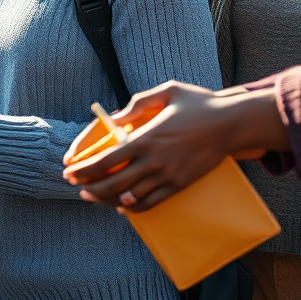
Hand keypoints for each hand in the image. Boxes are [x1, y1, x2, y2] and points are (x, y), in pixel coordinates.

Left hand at [61, 81, 286, 211]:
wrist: (230, 124)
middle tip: (77, 186)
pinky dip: (133, 208)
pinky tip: (123, 206)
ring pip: (129, 198)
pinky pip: (151, 204)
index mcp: (147, 137)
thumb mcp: (167, 91)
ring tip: (94, 196)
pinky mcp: (179, 185)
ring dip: (107, 200)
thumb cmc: (199, 103)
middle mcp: (154, 161)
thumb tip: (115, 116)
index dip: (85, 169)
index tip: (69, 172)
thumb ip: (138, 102)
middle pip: (113, 183)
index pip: (107, 161)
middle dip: (90, 187)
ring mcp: (167, 176)